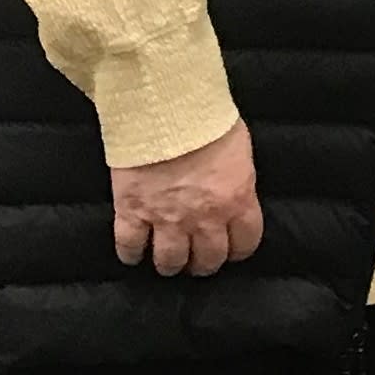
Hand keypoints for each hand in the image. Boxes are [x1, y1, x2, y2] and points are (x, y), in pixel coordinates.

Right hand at [112, 119, 262, 275]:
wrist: (166, 110)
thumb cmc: (208, 122)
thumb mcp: (239, 152)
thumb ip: (237, 181)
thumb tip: (234, 193)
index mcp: (236, 200)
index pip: (245, 243)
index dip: (238, 250)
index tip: (232, 249)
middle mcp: (204, 217)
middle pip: (208, 260)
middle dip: (204, 263)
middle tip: (198, 259)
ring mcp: (165, 218)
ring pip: (170, 262)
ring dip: (170, 265)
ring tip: (169, 261)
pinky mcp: (131, 211)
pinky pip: (129, 246)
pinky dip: (130, 254)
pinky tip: (134, 253)